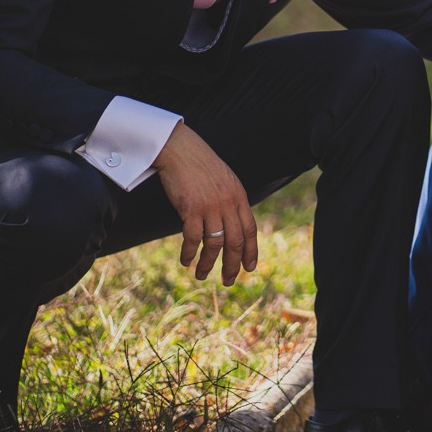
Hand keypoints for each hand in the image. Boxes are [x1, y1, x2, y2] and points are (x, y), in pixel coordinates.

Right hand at [154, 122, 257, 283]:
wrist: (181, 150)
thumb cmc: (201, 165)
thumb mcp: (225, 180)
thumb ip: (231, 200)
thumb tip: (232, 222)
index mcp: (239, 196)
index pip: (250, 230)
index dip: (251, 251)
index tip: (249, 268)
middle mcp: (228, 203)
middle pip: (235, 242)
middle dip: (233, 265)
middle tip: (228, 281)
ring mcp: (210, 206)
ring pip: (214, 244)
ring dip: (208, 264)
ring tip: (202, 275)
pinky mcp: (191, 208)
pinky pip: (193, 238)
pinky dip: (190, 253)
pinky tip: (185, 261)